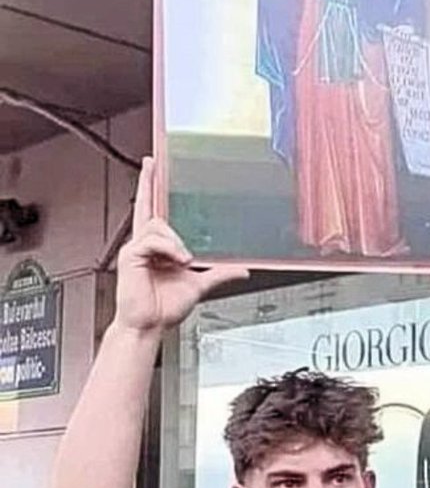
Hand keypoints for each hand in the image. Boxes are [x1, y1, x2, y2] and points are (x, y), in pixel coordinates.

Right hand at [114, 158, 249, 334]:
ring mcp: (137, 248)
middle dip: (148, 182)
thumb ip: (219, 274)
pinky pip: (151, 240)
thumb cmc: (163, 307)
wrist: (149, 325)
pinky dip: (169, 249)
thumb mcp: (198, 285)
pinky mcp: (130, 255)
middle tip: (152, 162)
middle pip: (147, 206)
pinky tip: (177, 261)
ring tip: (185, 261)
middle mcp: (146, 244)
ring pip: (158, 225)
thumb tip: (241, 270)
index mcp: (159, 247)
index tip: (154, 168)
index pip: (155, 211)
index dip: (153, 189)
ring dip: (176, 242)